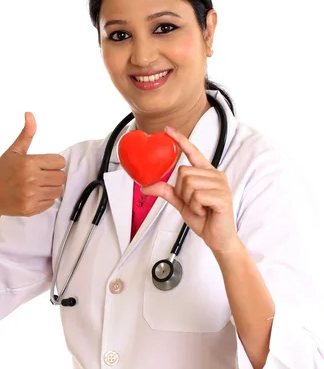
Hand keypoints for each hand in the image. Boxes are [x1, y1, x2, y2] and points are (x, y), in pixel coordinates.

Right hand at [0, 112, 66, 217]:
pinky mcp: (30, 208)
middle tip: (42, 175)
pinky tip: (34, 194)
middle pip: (61, 177)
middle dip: (54, 175)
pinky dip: (46, 199)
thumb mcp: (14, 151)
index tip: (45, 164)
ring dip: (52, 187)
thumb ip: (26, 134)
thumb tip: (30, 114)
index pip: (60, 161)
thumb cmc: (3, 171)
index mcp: (29, 162)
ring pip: (58, 190)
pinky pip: (51, 202)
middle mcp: (30, 179)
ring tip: (39, 185)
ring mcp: (30, 195)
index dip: (54, 162)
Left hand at [141, 126, 238, 253]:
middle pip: (183, 172)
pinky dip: (195, 207)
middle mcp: (215, 175)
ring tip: (200, 207)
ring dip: (189, 200)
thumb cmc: (204, 219)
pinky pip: (196, 196)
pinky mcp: (222, 196)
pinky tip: (205, 211)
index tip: (168, 130)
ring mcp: (220, 184)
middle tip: (194, 203)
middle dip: (182, 191)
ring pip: (188, 183)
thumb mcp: (181, 202)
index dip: (180, 140)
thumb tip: (146, 186)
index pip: (193, 152)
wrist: (219, 238)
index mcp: (207, 173)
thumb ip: (166, 191)